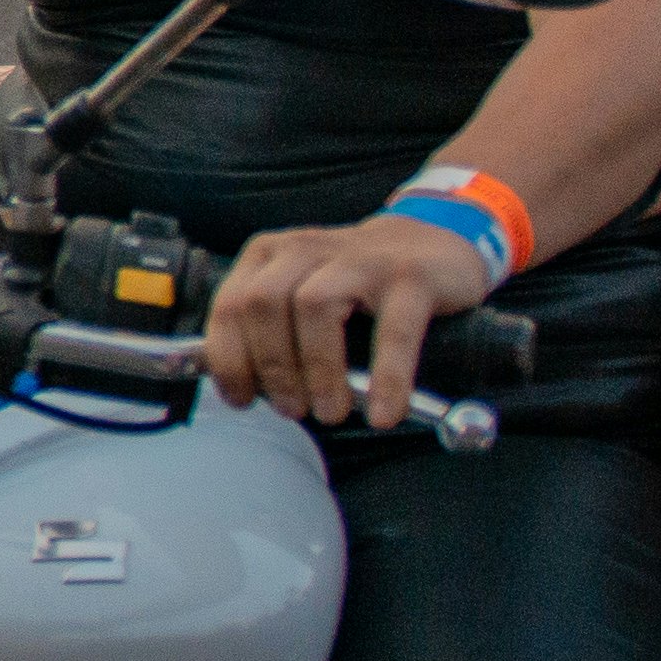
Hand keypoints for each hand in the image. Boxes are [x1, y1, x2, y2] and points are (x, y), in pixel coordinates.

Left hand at [207, 212, 485, 431]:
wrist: (431, 247)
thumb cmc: (353, 287)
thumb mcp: (299, 293)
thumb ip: (267, 331)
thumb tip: (244, 391)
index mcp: (269, 255)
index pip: (230, 305)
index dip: (229, 360)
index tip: (242, 400)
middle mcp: (307, 249)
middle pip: (265, 304)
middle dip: (272, 367)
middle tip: (293, 410)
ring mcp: (360, 258)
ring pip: (316, 306)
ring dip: (318, 371)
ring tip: (330, 412)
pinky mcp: (410, 276)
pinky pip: (392, 332)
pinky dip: (385, 378)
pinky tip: (383, 413)